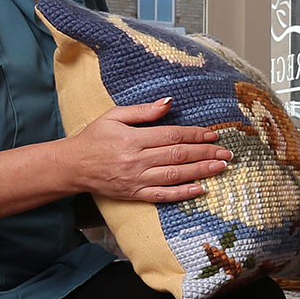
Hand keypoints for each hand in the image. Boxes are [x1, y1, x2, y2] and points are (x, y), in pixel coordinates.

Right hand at [61, 99, 230, 202]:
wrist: (73, 166)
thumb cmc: (94, 138)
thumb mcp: (114, 116)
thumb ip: (143, 111)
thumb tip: (169, 102)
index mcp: (132, 139)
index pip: (171, 136)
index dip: (195, 135)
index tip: (213, 134)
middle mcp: (136, 160)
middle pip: (178, 155)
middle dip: (205, 153)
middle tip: (226, 152)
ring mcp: (136, 180)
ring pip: (175, 175)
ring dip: (201, 171)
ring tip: (221, 167)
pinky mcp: (134, 195)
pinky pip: (162, 195)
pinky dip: (182, 193)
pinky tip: (200, 189)